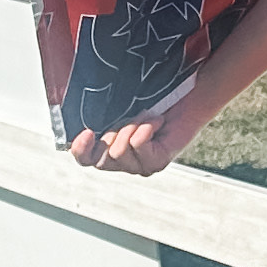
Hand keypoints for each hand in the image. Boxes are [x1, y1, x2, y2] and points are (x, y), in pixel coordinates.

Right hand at [69, 100, 194, 175]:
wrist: (186, 100)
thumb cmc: (153, 103)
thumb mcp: (120, 110)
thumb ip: (101, 119)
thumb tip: (81, 121)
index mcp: (110, 150)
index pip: (84, 160)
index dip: (80, 150)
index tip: (87, 132)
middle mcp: (125, 163)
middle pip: (101, 159)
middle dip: (111, 134)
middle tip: (129, 120)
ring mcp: (141, 166)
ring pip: (118, 152)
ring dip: (131, 127)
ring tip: (145, 118)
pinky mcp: (157, 163)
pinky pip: (138, 144)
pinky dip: (145, 127)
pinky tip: (157, 122)